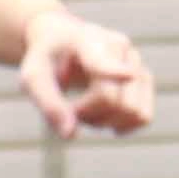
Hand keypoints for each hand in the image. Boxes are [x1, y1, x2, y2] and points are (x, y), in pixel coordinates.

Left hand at [17, 7, 152, 137]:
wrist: (63, 41)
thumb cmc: (47, 59)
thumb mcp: (34, 77)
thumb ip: (49, 104)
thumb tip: (71, 135)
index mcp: (89, 42)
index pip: (104, 61)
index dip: (116, 70)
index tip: (129, 74)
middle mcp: (122, 50)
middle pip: (113, 101)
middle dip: (88, 115)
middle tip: (69, 106)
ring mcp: (137, 64)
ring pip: (132, 112)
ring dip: (104, 122)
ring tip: (84, 108)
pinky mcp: (144, 80)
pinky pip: (143, 116)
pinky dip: (122, 126)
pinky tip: (102, 117)